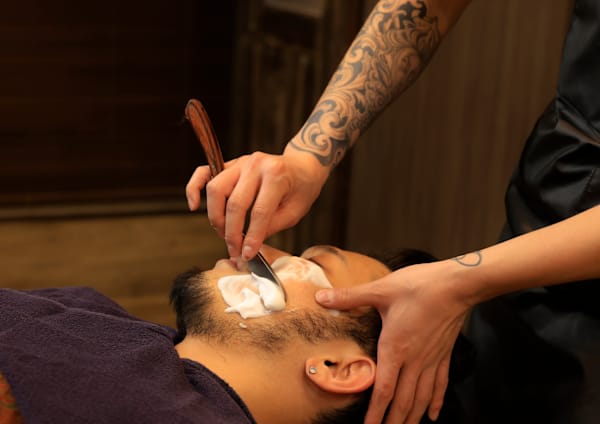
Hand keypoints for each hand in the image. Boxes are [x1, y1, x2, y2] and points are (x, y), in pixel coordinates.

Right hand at [186, 147, 328, 258]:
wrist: (303, 165)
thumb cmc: (301, 188)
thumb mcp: (295, 211)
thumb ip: (271, 226)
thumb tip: (248, 244)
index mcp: (277, 176)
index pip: (259, 212)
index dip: (251, 237)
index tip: (247, 255)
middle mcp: (256, 165)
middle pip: (235, 203)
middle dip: (232, 233)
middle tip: (234, 249)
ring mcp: (240, 162)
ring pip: (216, 189)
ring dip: (216, 216)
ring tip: (224, 233)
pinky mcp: (230, 164)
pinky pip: (204, 172)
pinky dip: (194, 188)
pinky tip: (194, 205)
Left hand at [315, 260, 469, 423]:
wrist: (456, 284)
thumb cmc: (419, 285)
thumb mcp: (381, 289)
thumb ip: (350, 297)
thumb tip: (321, 296)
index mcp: (395, 347)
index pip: (383, 389)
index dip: (375, 413)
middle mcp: (414, 360)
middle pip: (403, 400)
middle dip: (393, 422)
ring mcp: (431, 359)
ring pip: (421, 397)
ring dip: (412, 417)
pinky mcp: (444, 354)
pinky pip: (440, 384)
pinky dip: (436, 401)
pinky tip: (433, 415)